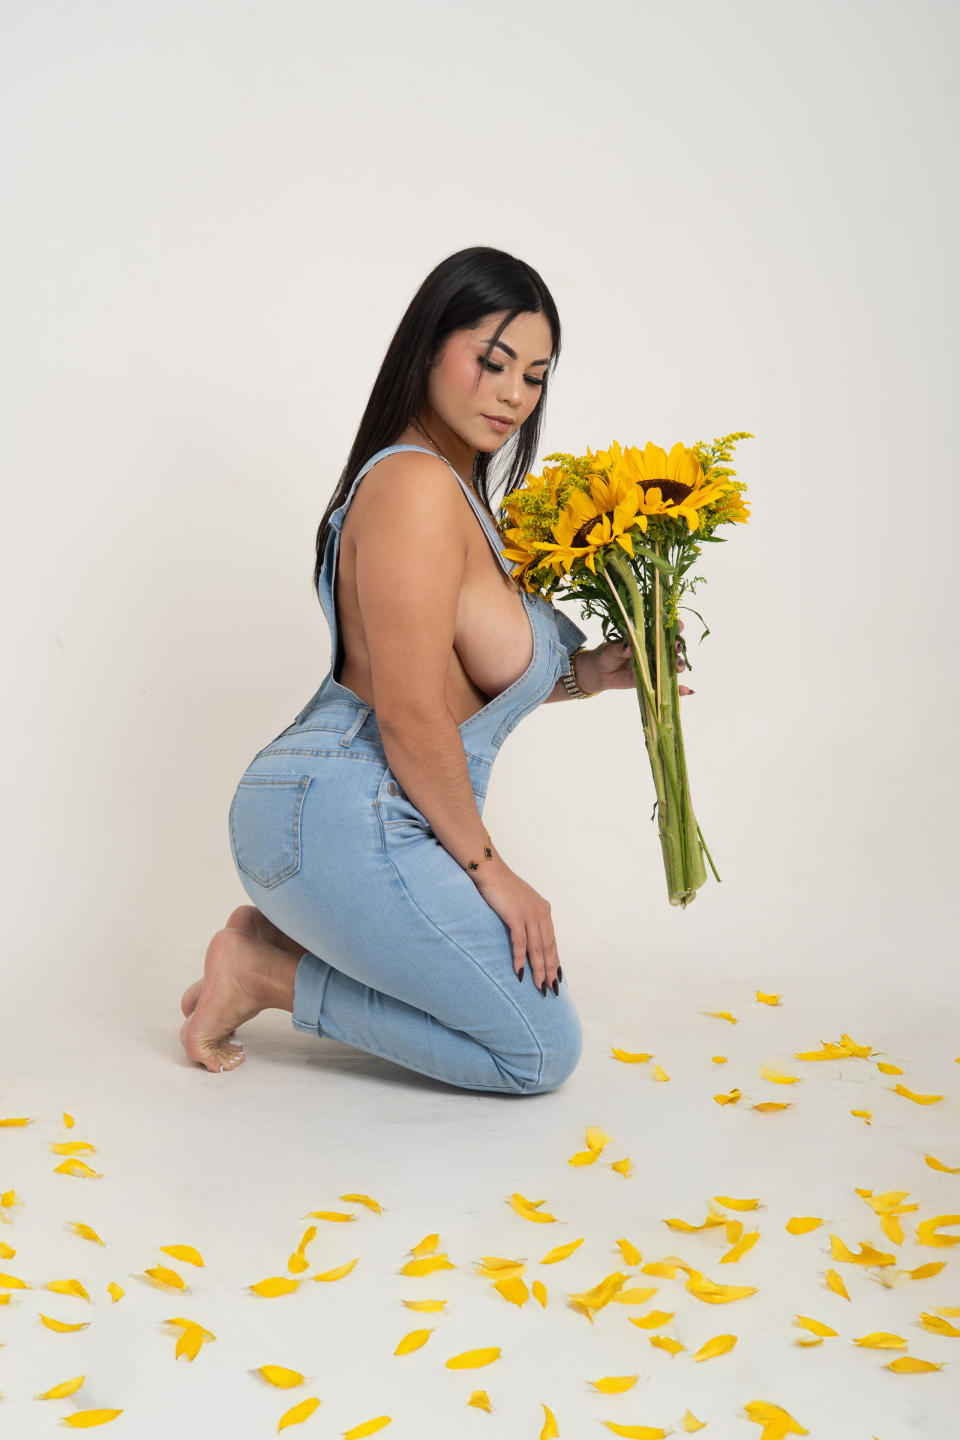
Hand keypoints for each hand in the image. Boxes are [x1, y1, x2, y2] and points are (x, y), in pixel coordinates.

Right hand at [472, 858, 560, 993]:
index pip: (552, 941)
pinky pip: (520, 942)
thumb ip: (527, 916)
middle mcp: (541, 913)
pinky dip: (520, 958)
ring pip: (537, 948)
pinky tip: (520, 972)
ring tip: (540, 986)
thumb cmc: (502, 886)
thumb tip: (528, 933)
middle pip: (548, 947)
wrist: (490, 870)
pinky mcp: (516, 915)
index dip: (555, 960)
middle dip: (551, 970)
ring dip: (538, 969)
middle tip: (552, 989)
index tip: (557, 976)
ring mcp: (529, 914)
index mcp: (544, 911)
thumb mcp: (521, 902)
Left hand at [578, 619, 693, 695]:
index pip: (663, 630)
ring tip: (678, 667)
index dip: (673, 626)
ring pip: (671, 665)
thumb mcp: (611, 649)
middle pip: (672, 647)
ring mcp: (654, 666)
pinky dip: (677, 688)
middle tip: (677, 648)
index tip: (677, 625)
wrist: (600, 673)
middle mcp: (654, 651)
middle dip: (678, 646)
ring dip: (678, 665)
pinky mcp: (652, 681)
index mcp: (646, 638)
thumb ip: (620, 648)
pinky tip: (686, 690)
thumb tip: (629, 646)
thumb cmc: (607, 655)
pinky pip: (666, 684)